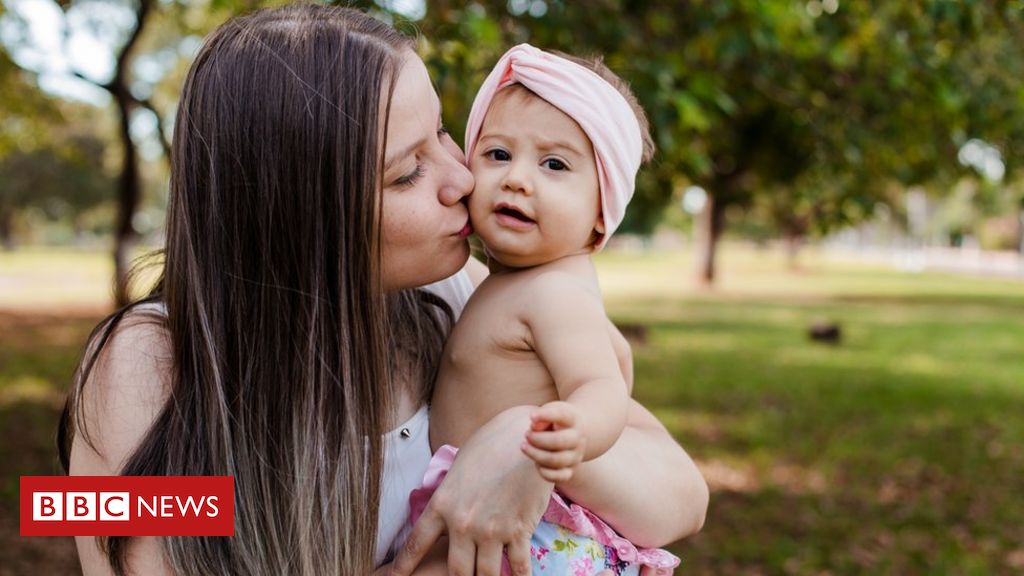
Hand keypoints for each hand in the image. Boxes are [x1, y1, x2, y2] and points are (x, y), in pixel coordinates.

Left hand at [390, 406, 551, 575]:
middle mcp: (463, 523)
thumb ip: (450, 494)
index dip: (404, 565)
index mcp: (442, 504)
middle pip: (456, 570)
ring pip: (485, 574)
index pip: (416, 543)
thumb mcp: (458, 467)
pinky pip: (518, 567)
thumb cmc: (490, 444)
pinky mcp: (518, 531)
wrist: (523, 435)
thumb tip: (446, 506)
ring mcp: (491, 530)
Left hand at [521, 401, 585, 483]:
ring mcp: (575, 456)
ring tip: (524, 446)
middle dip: (537, 439)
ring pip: (556, 460)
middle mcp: (578, 439)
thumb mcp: (549, 411)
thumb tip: (534, 426)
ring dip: (536, 454)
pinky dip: (545, 472)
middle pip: (559, 441)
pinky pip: (560, 477)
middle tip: (526, 434)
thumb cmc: (555, 421)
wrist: (572, 435)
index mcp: (573, 420)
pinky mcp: (570, 471)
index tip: (531, 416)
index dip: (545, 415)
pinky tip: (536, 463)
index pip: (563, 416)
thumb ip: (542, 416)